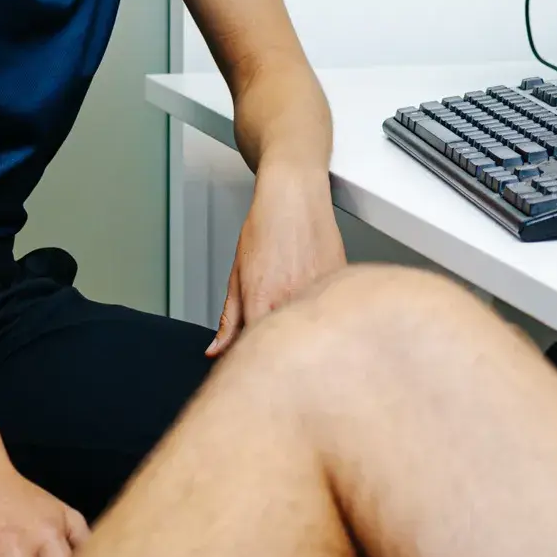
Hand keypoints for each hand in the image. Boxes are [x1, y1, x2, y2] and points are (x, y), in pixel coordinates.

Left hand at [208, 166, 345, 354]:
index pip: (256, 350)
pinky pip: (331, 310)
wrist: (295, 195)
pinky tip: (316, 301)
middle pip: (286, 344)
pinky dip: (324, 313)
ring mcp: (319, 292)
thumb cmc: (265, 227)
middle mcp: (292, 300)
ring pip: (312, 330)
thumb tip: (216, 351)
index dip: (254, 360)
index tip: (252, 361)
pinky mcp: (340, 283)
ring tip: (298, 312)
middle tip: (276, 339)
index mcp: (261, 302)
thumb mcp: (238, 274)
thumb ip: (229, 319)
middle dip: (279, 350)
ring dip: (305, 332)